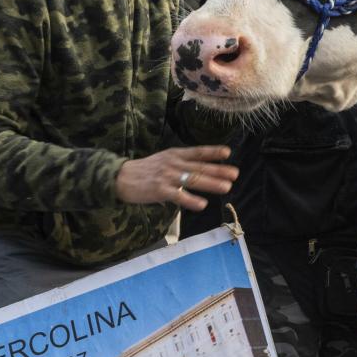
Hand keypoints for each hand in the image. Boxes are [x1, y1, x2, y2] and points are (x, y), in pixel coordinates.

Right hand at [114, 145, 237, 211]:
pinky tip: (202, 204)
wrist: (121, 177)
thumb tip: (204, 168)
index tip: (227, 152)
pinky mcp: (160, 190)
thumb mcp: (165, 160)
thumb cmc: (146, 170)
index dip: (212, 152)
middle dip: (219, 170)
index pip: (197, 152)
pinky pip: (178, 196)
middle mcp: (173, 164)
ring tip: (227, 187)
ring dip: (211, 184)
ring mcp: (167, 177)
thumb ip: (183, 162)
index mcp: (175, 154)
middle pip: (199, 167)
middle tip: (235, 173)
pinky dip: (191, 200)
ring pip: (192, 180)